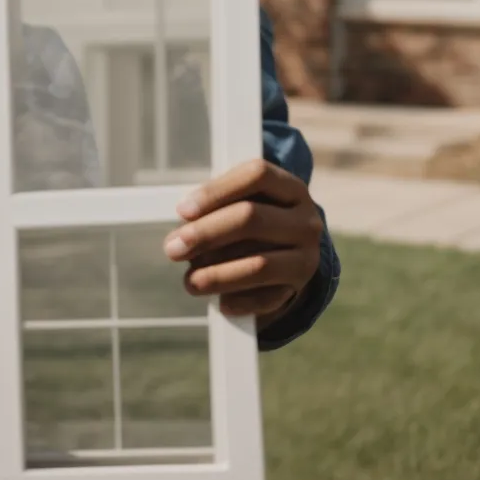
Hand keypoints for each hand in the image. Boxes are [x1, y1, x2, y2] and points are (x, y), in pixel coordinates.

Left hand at [163, 157, 323, 325]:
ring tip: (190, 281)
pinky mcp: (300, 288)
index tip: (182, 211)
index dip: (216, 192)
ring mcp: (307, 256)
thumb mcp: (239, 202)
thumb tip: (181, 236)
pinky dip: (240, 301)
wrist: (290, 253)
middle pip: (252, 218)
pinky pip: (268, 298)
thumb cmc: (252, 220)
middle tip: (172, 249)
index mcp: (290, 188)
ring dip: (218, 275)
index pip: (257, 176)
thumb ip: (213, 208)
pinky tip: (220, 303)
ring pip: (259, 265)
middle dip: (206, 234)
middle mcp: (305, 220)